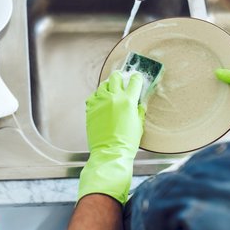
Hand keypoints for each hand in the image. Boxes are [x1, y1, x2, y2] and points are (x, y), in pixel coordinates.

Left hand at [78, 70, 144, 203]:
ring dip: (108, 86)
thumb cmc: (127, 141)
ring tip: (110, 91)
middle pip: (116, 77)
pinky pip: (93, 96)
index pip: (134, 81)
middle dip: (120, 77)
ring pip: (103, 85)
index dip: (136, 78)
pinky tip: (101, 101)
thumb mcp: (139, 125)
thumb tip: (139, 103)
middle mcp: (114, 98)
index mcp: (128, 101)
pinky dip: (97, 96)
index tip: (136, 78)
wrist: (110, 152)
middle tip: (121, 79)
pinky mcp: (90, 108)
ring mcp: (100, 102)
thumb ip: (139, 111)